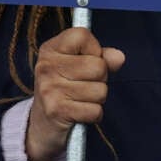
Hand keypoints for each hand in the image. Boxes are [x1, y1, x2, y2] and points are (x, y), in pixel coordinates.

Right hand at [25, 27, 124, 160]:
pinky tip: (80, 113)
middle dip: (100, 79)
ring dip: (97, 99)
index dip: (94, 49)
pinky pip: (95, 110)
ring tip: (81, 100)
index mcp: (50, 49)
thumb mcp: (79, 66)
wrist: (41, 125)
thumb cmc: (66, 89)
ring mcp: (49, 89)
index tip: (86, 60)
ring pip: (100, 90)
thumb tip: (119, 57)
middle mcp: (46, 66)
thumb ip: (102, 57)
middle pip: (98, 66)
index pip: (82, 35)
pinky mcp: (56, 111)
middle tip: (84, 85)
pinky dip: (94, 115)